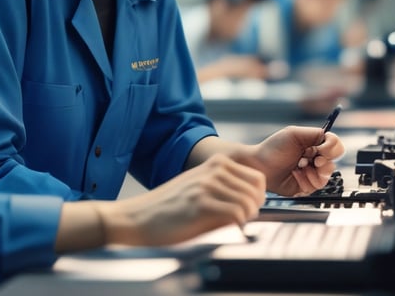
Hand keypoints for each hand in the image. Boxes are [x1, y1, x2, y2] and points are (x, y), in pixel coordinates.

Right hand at [97, 154, 265, 245]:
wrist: (136, 218)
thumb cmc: (168, 209)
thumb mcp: (198, 189)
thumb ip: (223, 189)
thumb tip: (253, 202)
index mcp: (214, 164)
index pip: (257, 177)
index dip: (257, 196)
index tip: (248, 209)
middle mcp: (212, 170)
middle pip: (257, 189)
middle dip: (255, 208)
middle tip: (242, 221)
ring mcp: (206, 185)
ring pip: (249, 201)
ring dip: (247, 218)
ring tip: (234, 226)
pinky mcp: (200, 203)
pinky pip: (236, 213)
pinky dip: (238, 225)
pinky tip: (228, 230)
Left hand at [249, 126, 344, 196]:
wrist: (260, 165)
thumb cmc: (274, 148)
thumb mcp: (294, 133)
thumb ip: (315, 133)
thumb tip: (330, 139)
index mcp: (314, 144)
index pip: (335, 146)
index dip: (331, 148)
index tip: (320, 149)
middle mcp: (315, 159)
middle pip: (333, 161)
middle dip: (323, 162)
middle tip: (310, 161)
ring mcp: (312, 173)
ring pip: (327, 175)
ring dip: (314, 172)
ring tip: (299, 167)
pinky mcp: (307, 186)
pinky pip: (317, 186)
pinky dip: (307, 180)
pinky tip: (296, 175)